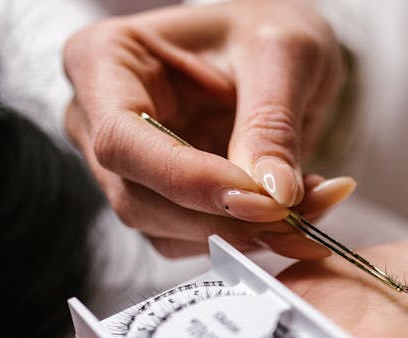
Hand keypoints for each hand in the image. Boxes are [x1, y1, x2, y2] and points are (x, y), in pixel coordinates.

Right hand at [63, 0, 346, 257]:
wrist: (275, 48)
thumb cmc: (266, 29)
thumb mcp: (282, 53)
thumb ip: (272, 122)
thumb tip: (274, 195)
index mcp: (104, 59)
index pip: (123, 140)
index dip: (187, 179)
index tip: (258, 198)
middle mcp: (98, 119)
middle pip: (138, 198)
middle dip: (222, 217)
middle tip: (297, 213)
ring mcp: (125, 166)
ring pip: (165, 230)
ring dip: (242, 233)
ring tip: (310, 203)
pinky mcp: (158, 200)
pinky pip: (194, 238)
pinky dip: (247, 236)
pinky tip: (291, 209)